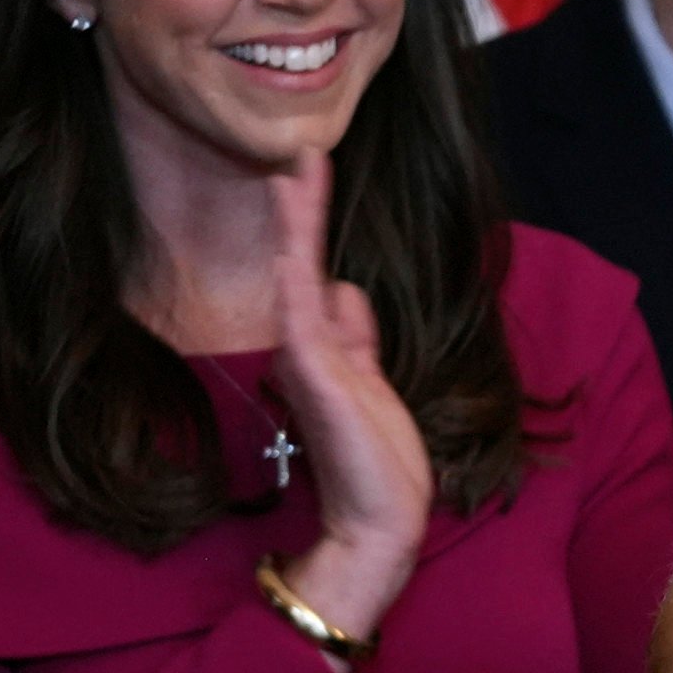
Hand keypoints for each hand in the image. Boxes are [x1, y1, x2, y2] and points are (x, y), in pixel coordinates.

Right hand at [264, 150, 434, 654]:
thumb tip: (342, 288)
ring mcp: (306, 358)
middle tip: (303, 153)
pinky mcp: (315, 375)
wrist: (378, 519)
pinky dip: (297, 278)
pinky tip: (295, 245)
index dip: (314, 223)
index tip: (312, 172)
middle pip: (303, 262)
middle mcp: (306, 345)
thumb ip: (355, 335)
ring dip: (299, 225)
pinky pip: (301, 314)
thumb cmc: (377, 459)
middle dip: (303, 209)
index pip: (316, 270)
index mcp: (323, 345)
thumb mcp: (373, 380)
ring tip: (294, 173)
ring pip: (299, 275)